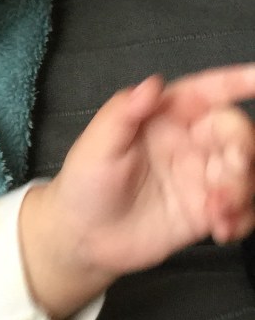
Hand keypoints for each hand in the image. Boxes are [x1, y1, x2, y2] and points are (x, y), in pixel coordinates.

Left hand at [20, 65, 254, 319]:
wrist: (82, 238)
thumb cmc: (84, 184)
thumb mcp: (95, 147)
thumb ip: (123, 113)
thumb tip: (152, 84)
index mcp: (165, 118)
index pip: (207, 92)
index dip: (236, 81)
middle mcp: (190, 142)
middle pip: (237, 133)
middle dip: (243, 151)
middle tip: (227, 177)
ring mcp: (202, 176)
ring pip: (247, 171)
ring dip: (244, 190)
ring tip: (218, 212)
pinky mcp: (208, 209)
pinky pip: (244, 207)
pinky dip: (243, 217)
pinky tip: (221, 230)